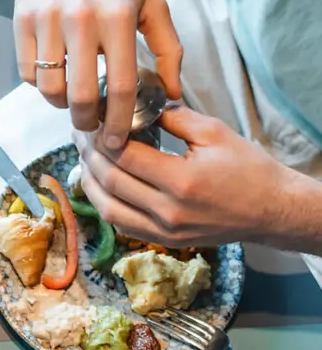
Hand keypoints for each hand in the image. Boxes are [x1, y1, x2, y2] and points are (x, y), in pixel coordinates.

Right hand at [14, 0, 182, 148]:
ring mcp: (49, 20)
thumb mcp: (149, 1)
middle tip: (92, 123)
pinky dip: (39, 83)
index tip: (116, 141)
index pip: (121, 87)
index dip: (119, 123)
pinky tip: (54, 71)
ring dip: (61, 104)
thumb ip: (167, 46)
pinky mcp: (23, 21)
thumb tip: (173, 92)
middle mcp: (82, 19)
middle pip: (81, 97)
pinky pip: (27, 75)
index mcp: (119, 15)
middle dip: (87, 121)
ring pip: (50, 90)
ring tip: (72, 94)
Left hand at [76, 105, 301, 246]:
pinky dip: (105, 205)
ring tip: (85, 160)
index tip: (95, 123)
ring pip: (109, 209)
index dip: (105, 139)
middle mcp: (168, 211)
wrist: (268, 209)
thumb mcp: (216, 134)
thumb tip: (141, 108)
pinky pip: (121, 225)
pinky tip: (99, 186)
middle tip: (81, 138)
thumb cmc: (247, 169)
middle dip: (91, 157)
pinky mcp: (162, 241)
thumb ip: (176, 120)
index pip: (128, 158)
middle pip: (112, 183)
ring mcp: (162, 231)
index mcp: (182, 181)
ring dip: (91, 184)